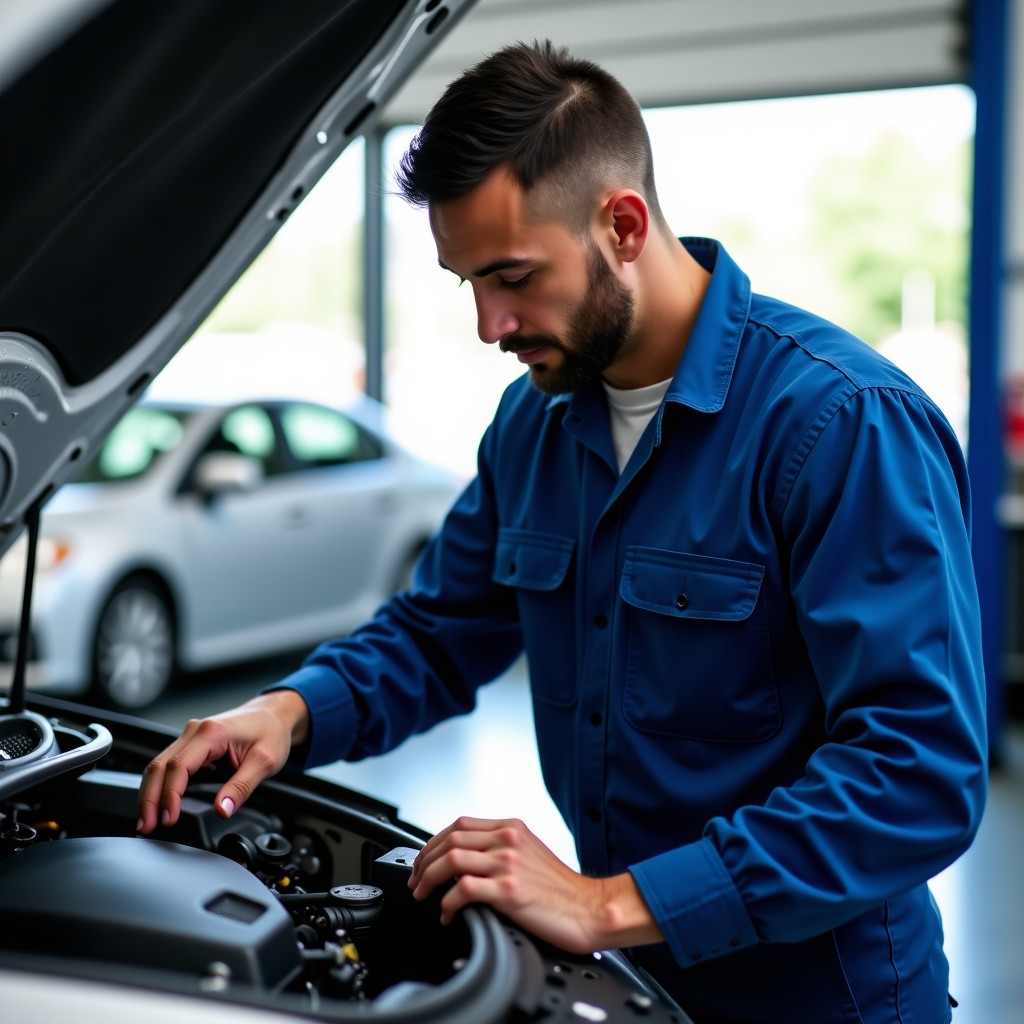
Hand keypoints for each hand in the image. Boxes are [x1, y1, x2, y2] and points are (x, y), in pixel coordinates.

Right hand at [136, 689, 309, 833]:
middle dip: (150, 799)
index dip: (169, 796)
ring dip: (150, 794)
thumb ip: (242, 787)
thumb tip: (222, 809)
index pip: (178, 766)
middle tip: (146, 827)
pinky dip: (158, 785)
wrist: (275, 715)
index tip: (169, 819)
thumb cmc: (272, 732)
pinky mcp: (191, 744)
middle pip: (160, 766)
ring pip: (158, 765)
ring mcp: (191, 736)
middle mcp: (195, 730)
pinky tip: (156, 804)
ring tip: (146, 821)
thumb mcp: (266, 761)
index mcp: (212, 732)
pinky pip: (168, 764)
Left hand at [407, 816, 662, 952]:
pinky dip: (446, 903)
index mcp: (512, 828)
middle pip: (449, 838)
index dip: (433, 842)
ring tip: (423, 896)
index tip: (423, 860)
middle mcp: (508, 840)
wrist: (590, 909)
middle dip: (423, 861)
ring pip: (450, 859)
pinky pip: (462, 889)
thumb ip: (501, 847)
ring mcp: (508, 863)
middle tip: (415, 881)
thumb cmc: (562, 889)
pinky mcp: (509, 891)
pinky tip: (448, 914)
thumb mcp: (531, 852)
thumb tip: (465, 859)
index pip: (459, 824)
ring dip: (428, 879)